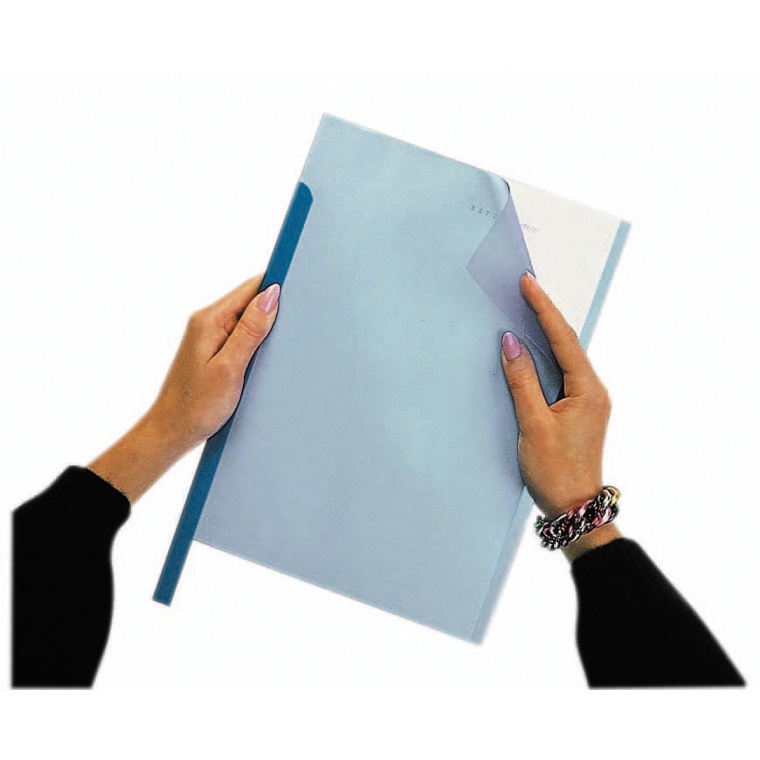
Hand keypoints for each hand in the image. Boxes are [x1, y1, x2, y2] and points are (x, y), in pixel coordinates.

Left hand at [88, 275, 279, 502]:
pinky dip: (256, 342)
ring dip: (266, 329)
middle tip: (293, 332)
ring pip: (248, 319)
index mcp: (209, 320)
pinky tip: (263, 359)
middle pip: (250, 300)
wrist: (171, 431)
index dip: (276, 288)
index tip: (300, 296)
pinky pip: (241, 335)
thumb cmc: (196, 405)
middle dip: (274, 310)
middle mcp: (207, 321)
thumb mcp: (229, 368)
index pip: (251, 288)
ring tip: (277, 350)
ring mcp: (209, 335)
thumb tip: (271, 295)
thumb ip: (250, 330)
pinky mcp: (214, 349)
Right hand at [500, 271, 620, 560]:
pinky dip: (544, 357)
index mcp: (588, 390)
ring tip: (526, 309)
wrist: (574, 508)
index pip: (563, 339)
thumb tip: (511, 343)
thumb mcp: (533, 424)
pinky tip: (531, 349)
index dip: (543, 309)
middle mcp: (593, 390)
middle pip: (567, 343)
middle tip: (526, 288)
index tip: (528, 284)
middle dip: (545, 314)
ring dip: (545, 333)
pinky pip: (560, 374)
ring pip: (564, 357)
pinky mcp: (577, 410)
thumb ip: (522, 380)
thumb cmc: (556, 471)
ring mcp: (587, 401)